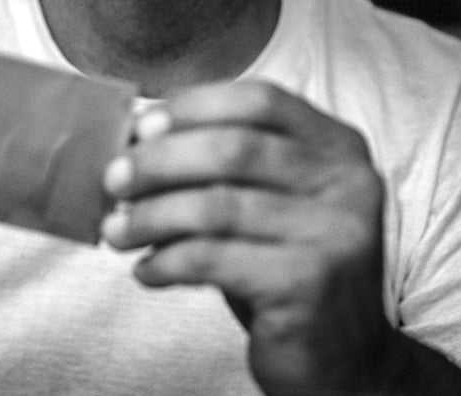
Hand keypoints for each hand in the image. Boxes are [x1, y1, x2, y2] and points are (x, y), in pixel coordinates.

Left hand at [101, 80, 393, 394]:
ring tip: (117, 231)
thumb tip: (136, 137)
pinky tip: (148, 270)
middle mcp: (346, 182)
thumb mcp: (268, 200)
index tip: (141, 125)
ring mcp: (333, 234)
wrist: (344, 360)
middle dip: (159, 160)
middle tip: (113, 179)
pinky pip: (213, 259)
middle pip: (233, 149)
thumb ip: (223, 164)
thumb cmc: (286, 265)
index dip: (194, 106)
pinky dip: (167, 261)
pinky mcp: (308, 285)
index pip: (260, 100)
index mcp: (337, 146)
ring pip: (216, 206)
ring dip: (151, 216)